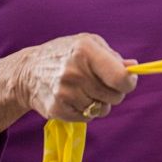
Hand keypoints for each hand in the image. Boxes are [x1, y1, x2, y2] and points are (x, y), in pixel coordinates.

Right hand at [16, 33, 137, 121]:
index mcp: (85, 51)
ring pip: (101, 109)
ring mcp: (64, 92)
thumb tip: (133, 67)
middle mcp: (75, 72)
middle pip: (115, 96)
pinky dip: (86, 111)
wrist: (28, 72)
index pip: (120, 78)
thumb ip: (113, 56)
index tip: (127, 81)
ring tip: (85, 90)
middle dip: (114, 92)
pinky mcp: (57, 109)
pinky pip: (87, 117)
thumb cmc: (64, 54)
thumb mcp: (88, 43)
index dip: (129, 83)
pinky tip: (74, 98)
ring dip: (99, 103)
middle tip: (101, 84)